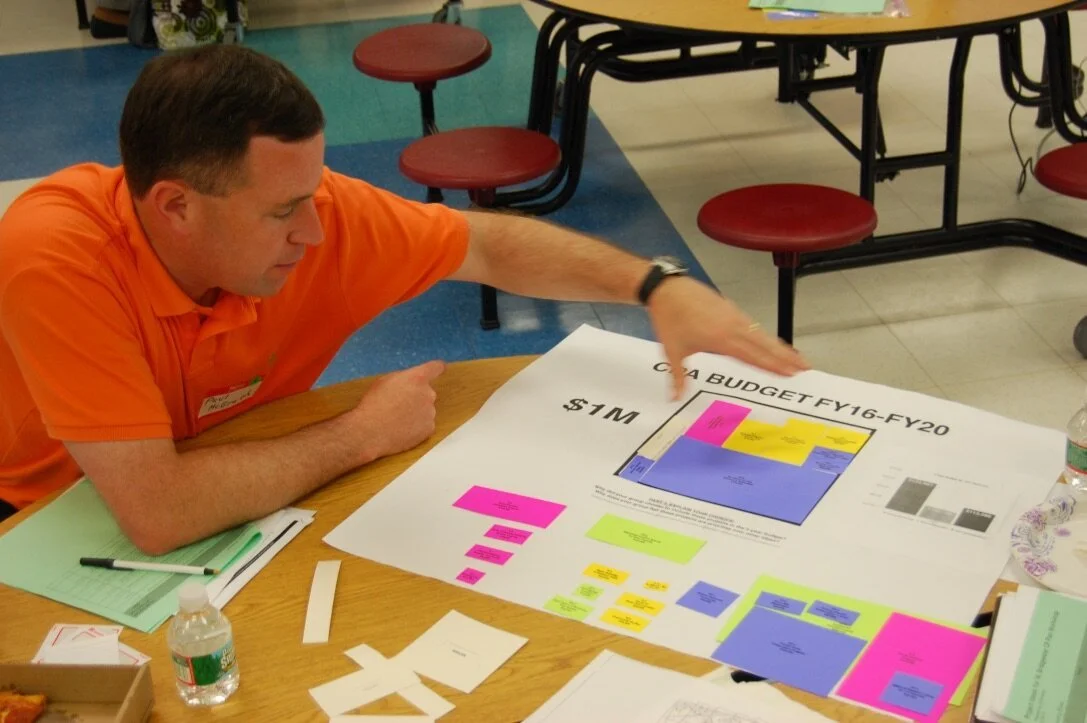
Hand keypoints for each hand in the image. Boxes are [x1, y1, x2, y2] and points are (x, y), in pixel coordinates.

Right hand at [348, 360, 445, 462]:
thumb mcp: (384, 381)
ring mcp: (430, 412)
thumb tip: (409, 382)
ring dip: (416, 412)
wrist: (370, 432)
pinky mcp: (429, 429)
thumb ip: (402, 378)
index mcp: (417, 378)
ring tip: (396, 419)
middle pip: (427, 392)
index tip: (439, 368)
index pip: (436, 367)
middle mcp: (428, 394)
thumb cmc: (373, 405)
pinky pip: (425, 424)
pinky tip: (401, 429)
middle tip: (398, 405)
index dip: (437, 368)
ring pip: (426, 409)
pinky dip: (416, 427)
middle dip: (416, 396)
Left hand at [646, 277, 809, 399]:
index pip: (753, 356)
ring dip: (779, 346)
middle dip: (786, 357)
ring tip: (796, 357)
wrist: (666, 288)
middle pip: (765, 345)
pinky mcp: (730, 307)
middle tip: (805, 367)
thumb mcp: (672, 351)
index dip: (774, 366)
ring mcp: (733, 315)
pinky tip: (770, 341)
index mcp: (721, 339)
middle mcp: (732, 326)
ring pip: (762, 334)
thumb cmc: (669, 319)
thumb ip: (678, 377)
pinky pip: (753, 324)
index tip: (791, 373)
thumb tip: (675, 399)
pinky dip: (765, 335)